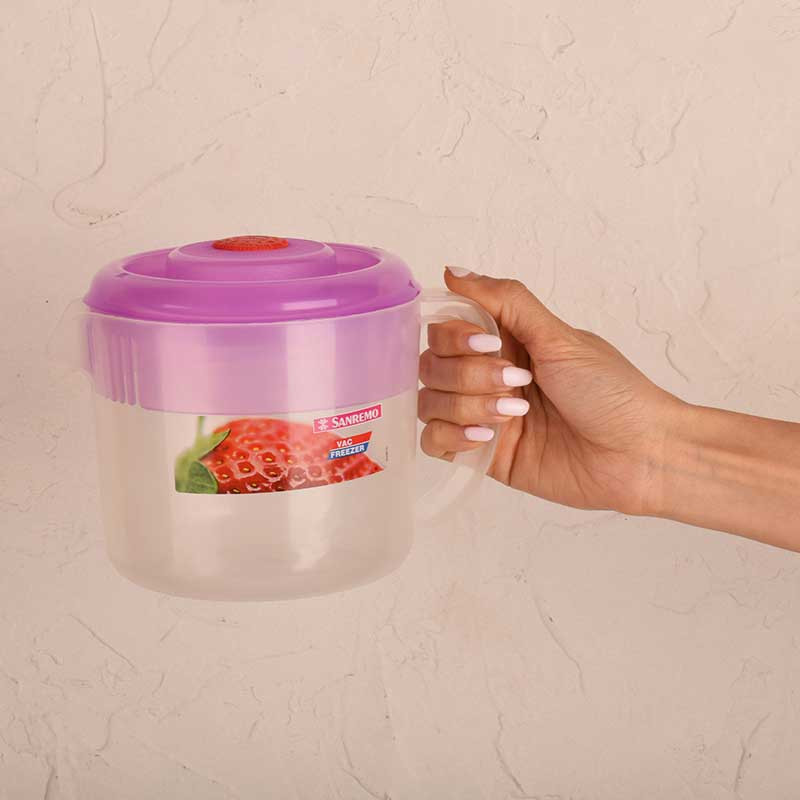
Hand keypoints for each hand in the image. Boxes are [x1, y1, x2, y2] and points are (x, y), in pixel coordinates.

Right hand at [419, 268, 683, 514]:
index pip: (443, 329)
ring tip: (516, 414)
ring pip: (428, 403)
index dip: (454, 336)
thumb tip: (454, 270)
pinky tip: (489, 437)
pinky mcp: (483, 455)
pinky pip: (434, 442)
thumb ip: (505, 300)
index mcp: (504, 342)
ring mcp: (482, 416)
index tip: (490, 343)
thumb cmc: (612, 391)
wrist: (639, 454)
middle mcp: (486, 376)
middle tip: (517, 382)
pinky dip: (453, 437)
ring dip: (466, 406)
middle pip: (431, 366)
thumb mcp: (559, 336)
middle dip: (468, 375)